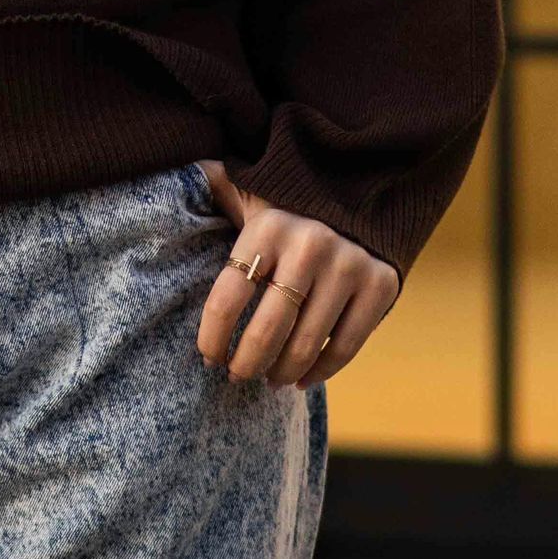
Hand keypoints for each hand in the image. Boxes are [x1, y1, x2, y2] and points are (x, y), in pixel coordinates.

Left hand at [194, 161, 399, 387]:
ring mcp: (349, 266)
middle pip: (267, 330)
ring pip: (306, 345)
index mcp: (267, 226)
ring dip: (281, 372)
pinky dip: (320, 372)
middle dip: (246, 364)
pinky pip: (345, 347)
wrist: (367, 185)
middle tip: (238, 376)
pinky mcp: (381, 285)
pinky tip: (302, 378)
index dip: (211, 338)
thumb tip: (176, 180)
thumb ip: (215, 187)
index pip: (226, 298)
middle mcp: (309, 245)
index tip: (208, 357)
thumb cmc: (290, 205)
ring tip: (269, 378)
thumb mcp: (250, 191)